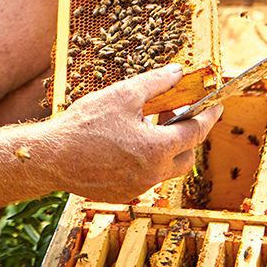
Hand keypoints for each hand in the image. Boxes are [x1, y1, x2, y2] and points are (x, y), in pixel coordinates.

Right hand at [45, 65, 222, 202]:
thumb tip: (177, 71)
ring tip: (149, 125)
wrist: (50, 157)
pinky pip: (146, 177)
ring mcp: (138, 188)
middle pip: (186, 156)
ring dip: (166, 148)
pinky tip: (129, 143)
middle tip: (177, 113)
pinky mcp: (123, 194)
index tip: (217, 106)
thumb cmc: (84, 125)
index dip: (209, 116)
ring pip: (166, 169)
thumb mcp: (123, 95)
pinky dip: (147, 160)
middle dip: (188, 135)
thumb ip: (155, 83)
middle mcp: (152, 174)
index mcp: (156, 149)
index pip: (196, 132)